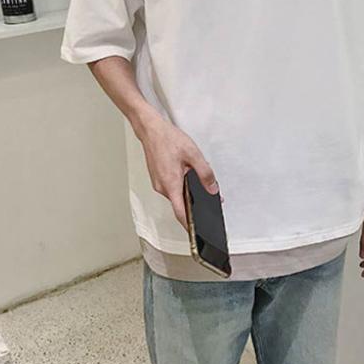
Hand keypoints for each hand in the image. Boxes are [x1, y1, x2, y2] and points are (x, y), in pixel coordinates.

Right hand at [136, 113, 217, 229]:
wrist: (151, 130)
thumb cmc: (168, 139)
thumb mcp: (193, 155)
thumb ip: (205, 174)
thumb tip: (213, 189)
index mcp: (171, 184)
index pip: (181, 213)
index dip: (190, 226)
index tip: (198, 234)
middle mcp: (162, 187)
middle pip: (180, 204)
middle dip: (194, 204)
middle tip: (208, 202)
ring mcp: (158, 183)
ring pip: (176, 195)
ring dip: (187, 192)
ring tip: (196, 178)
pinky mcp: (158, 179)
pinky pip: (172, 188)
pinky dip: (181, 186)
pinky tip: (187, 173)